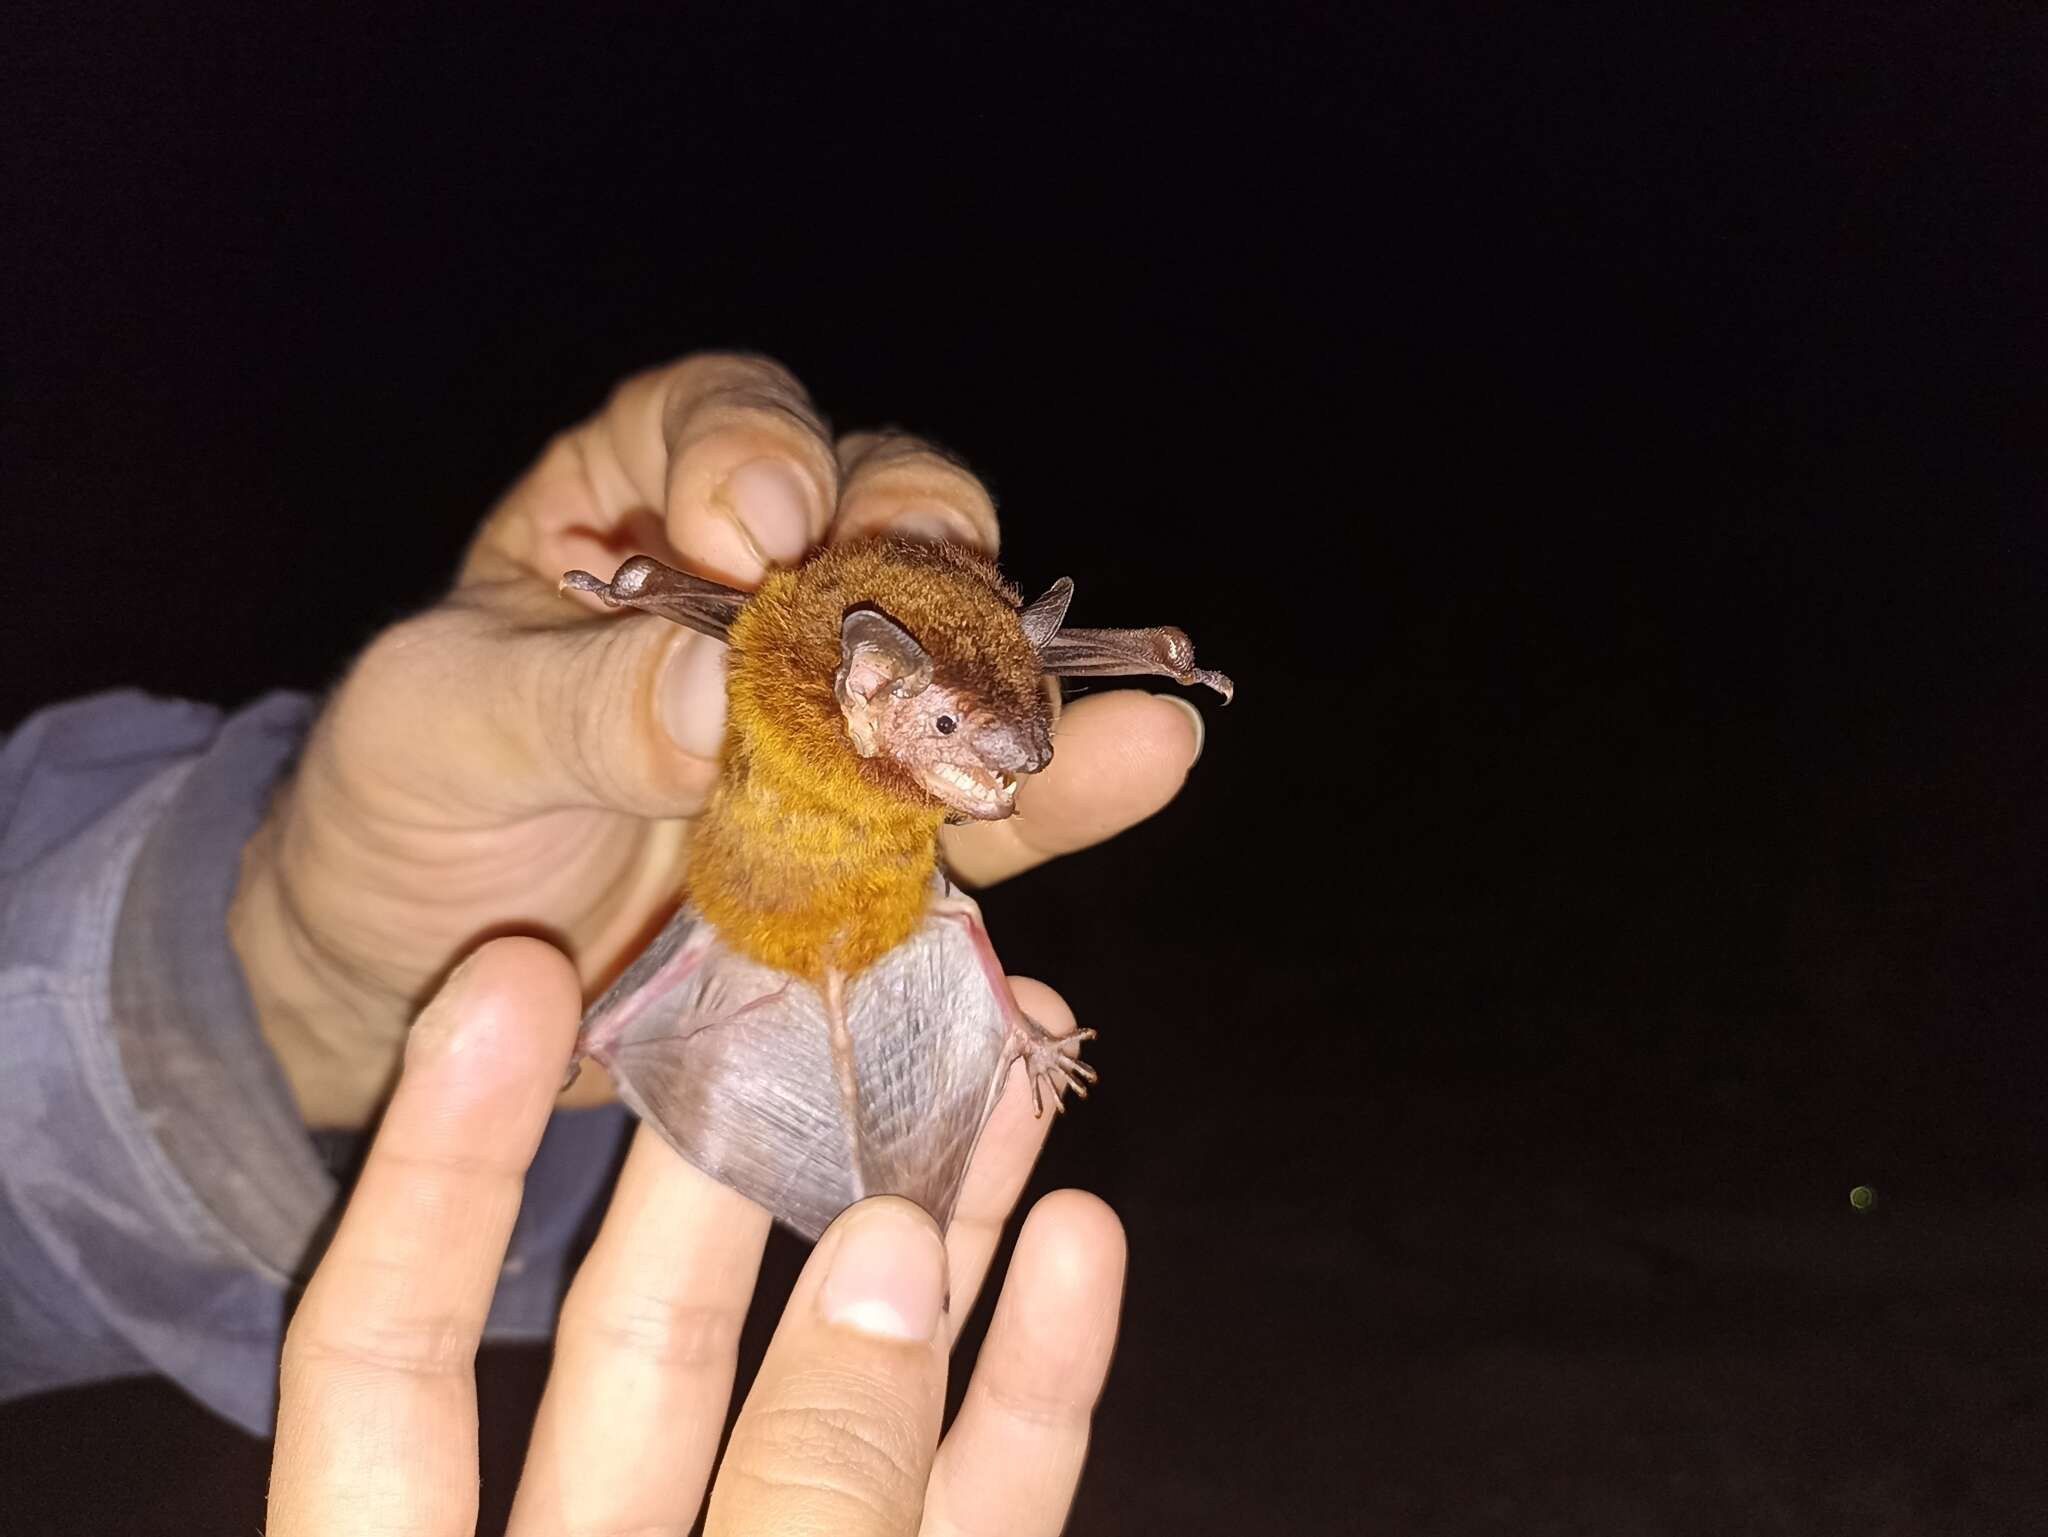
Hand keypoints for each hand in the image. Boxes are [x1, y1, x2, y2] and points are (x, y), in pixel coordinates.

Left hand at [230, 353, 1203, 1126]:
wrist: (425, 978)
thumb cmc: (411, 811)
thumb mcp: (439, 734)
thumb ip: (565, 702)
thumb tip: (713, 691)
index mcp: (634, 505)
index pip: (718, 422)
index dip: (758, 452)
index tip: (758, 530)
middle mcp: (761, 587)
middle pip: (880, 511)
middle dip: (918, 545)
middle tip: (927, 595)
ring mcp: (833, 710)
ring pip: (957, 652)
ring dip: (1027, 678)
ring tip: (1118, 712)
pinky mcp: (877, 835)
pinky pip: (979, 801)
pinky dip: (1058, 792)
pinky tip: (1144, 764)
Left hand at [268, 940, 1125, 1535]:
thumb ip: (781, 1494)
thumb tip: (892, 1256)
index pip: (382, 1362)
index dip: (440, 1166)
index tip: (508, 975)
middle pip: (656, 1323)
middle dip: (762, 1134)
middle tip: (847, 957)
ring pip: (842, 1385)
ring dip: (935, 1213)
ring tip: (1008, 1042)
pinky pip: (981, 1505)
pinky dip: (1036, 1384)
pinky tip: (1087, 1237)